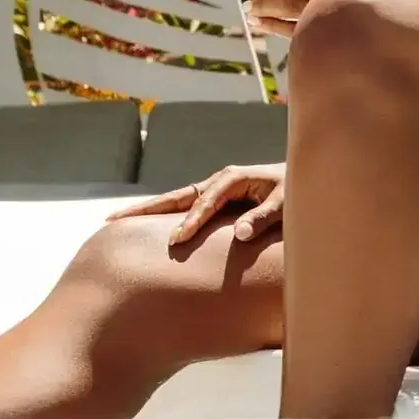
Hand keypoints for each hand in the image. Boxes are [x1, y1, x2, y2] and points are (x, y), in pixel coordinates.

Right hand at [116, 163, 288, 247]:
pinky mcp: (217, 197)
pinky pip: (187, 205)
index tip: (176, 240)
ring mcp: (216, 188)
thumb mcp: (286, 206)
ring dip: (149, 210)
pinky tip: (147, 223)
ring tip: (117, 220)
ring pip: (177, 200)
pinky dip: (165, 213)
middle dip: (147, 208)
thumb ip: (264, 218)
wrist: (305, 180)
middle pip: (178, 195)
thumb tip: (240, 235)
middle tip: (114, 219)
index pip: (205, 202)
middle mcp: (220, 180)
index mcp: (234, 178)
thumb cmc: (298, 193)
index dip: (190, 221)